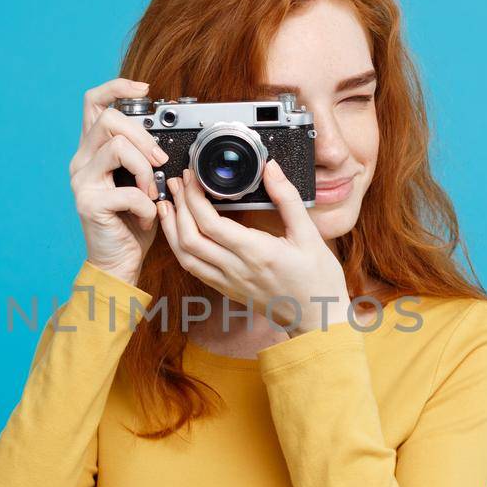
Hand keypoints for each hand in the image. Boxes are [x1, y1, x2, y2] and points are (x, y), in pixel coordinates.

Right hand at [69, 77, 169, 285]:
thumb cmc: (132, 224)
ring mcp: (81, 181)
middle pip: (109, 120)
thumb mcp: (140, 182)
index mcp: (93, 151)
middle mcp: (81, 161)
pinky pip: (128, 190)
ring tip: (151, 193)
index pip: (94, 102)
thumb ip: (142, 156)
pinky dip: (146, 206)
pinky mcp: (88, 203)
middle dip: (142, 136)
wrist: (118, 263)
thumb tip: (162, 137)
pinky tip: (145, 217)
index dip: (117, 87)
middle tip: (159, 161)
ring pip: (117, 147)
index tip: (144, 88)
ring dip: (145, 170)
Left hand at [157, 160, 349, 334]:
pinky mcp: (226, 289)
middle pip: (190, 238)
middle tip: (178, 183)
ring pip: (185, 256)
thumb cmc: (318, 278)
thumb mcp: (309, 234)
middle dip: (178, 206)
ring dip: (171, 228)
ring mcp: (228, 282)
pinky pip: (193, 269)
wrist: (317, 318)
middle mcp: (237, 269)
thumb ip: (287, 198)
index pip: (210, 223)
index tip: (192, 176)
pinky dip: (180, 247)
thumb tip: (271, 168)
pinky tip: (178, 232)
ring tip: (168, 204)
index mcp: (257, 252)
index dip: (194, 197)